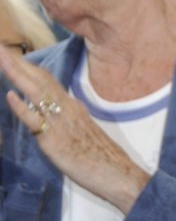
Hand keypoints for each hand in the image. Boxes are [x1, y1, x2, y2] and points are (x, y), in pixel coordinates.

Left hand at [0, 46, 150, 212]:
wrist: (118, 174)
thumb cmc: (103, 158)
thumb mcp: (84, 131)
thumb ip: (69, 119)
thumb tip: (55, 114)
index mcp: (73, 107)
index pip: (47, 80)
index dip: (28, 66)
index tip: (11, 54)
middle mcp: (67, 109)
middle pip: (39, 80)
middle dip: (17, 62)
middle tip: (0, 46)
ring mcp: (60, 123)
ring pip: (36, 93)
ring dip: (16, 74)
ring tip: (1, 57)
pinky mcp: (54, 140)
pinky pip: (36, 121)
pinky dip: (22, 107)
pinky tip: (10, 95)